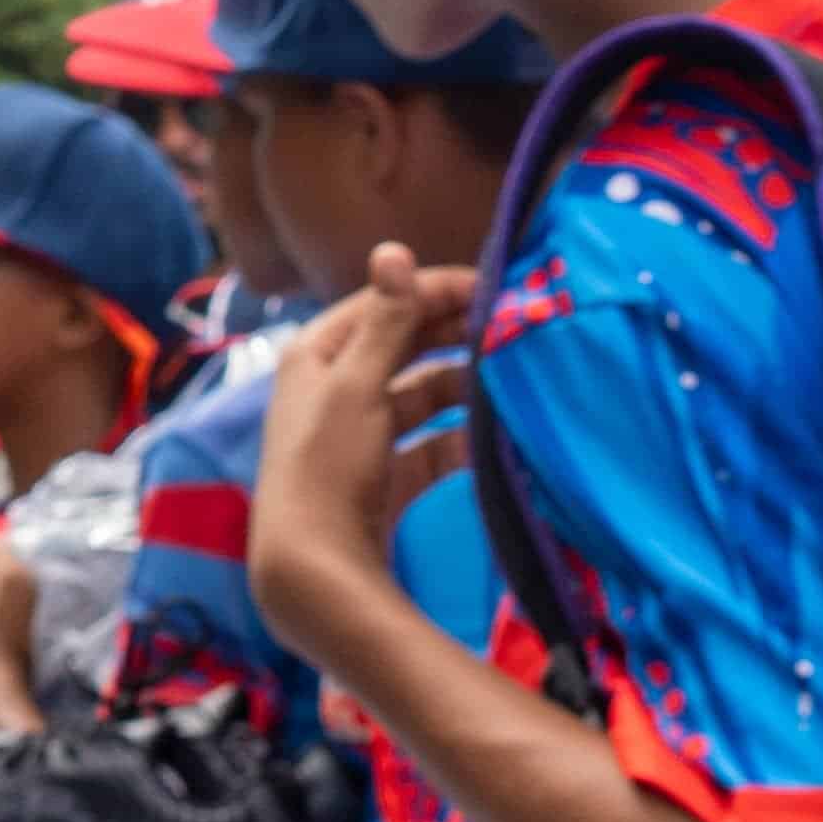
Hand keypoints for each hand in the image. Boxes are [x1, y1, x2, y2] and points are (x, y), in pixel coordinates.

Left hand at [244, 254, 483, 666]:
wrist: (311, 573)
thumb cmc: (326, 467)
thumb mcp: (357, 386)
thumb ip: (386, 321)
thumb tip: (393, 248)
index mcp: (316, 355)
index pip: (383, 303)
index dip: (434, 290)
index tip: (493, 287)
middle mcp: (332, 390)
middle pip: (404, 347)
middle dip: (455, 338)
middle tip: (511, 331)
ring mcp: (358, 437)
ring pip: (420, 397)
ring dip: (462, 390)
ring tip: (508, 384)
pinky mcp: (380, 481)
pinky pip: (428, 448)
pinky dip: (458, 442)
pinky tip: (492, 442)